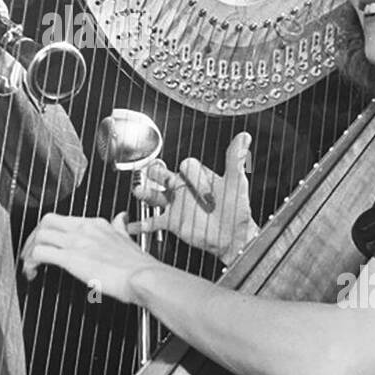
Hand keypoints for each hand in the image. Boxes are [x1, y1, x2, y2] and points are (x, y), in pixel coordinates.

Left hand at [21, 212, 158, 304]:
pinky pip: (41, 253)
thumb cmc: (139, 266)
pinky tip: (33, 271)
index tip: (49, 245)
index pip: (64, 219)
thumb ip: (120, 227)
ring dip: (30, 250)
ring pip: (40, 234)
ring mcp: (77, 242)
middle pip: (47, 221)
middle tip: (32, 252)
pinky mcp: (72, 258)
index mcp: (96, 224)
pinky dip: (31, 261)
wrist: (144, 277)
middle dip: (34, 236)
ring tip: (30, 264)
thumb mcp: (128, 238)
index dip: (51, 232)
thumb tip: (120, 218)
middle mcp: (84, 228)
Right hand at [128, 132, 258, 262]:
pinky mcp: (173, 222)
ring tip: (138, 191)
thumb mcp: (236, 182)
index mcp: (198, 177)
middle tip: (151, 169)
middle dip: (156, 171)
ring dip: (146, 192)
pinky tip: (131, 226)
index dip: (194, 175)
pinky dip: (140, 224)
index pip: (187, 166)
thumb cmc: (237, 210)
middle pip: (164, 174)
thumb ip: (235, 159)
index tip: (203, 189)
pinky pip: (153, 222)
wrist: (234, 237)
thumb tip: (244, 138)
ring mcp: (177, 205)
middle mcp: (185, 189)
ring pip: (155, 195)